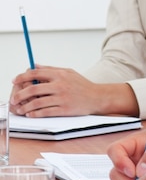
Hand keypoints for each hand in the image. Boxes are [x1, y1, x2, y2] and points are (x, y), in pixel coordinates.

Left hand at [10, 66, 137, 116]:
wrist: (97, 97)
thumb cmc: (82, 85)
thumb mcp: (68, 72)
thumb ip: (50, 69)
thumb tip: (34, 66)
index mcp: (60, 74)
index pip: (36, 73)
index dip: (22, 77)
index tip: (14, 81)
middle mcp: (60, 85)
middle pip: (33, 89)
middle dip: (20, 94)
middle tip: (14, 99)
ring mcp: (62, 98)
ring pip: (37, 102)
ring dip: (25, 106)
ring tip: (21, 108)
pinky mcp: (64, 109)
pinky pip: (44, 112)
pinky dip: (35, 114)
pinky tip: (31, 114)